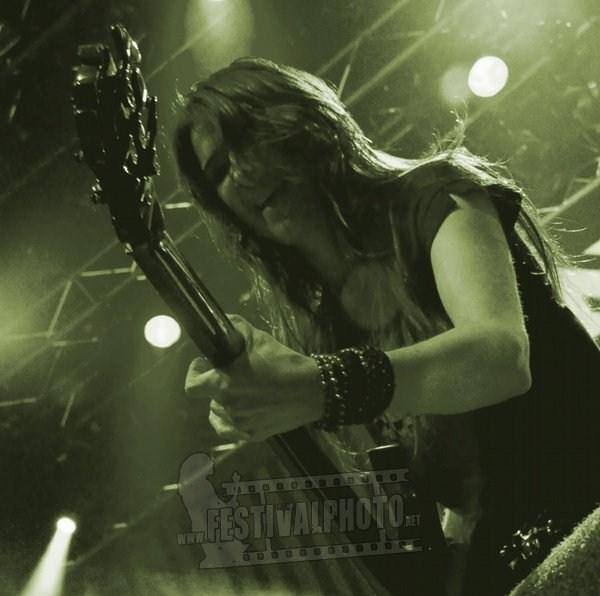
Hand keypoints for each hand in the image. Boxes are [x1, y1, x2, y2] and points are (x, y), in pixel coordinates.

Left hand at [185, 315, 322, 441]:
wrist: (311, 388)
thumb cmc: (283, 362)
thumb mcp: (258, 338)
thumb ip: (234, 328)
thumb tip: (220, 322)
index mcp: (224, 383)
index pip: (192, 385)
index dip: (195, 373)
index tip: (205, 364)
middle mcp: (227, 406)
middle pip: (208, 397)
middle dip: (215, 384)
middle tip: (231, 375)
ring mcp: (239, 423)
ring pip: (218, 413)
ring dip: (223, 402)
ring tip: (240, 392)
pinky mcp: (251, 435)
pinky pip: (229, 430)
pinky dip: (230, 420)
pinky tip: (239, 411)